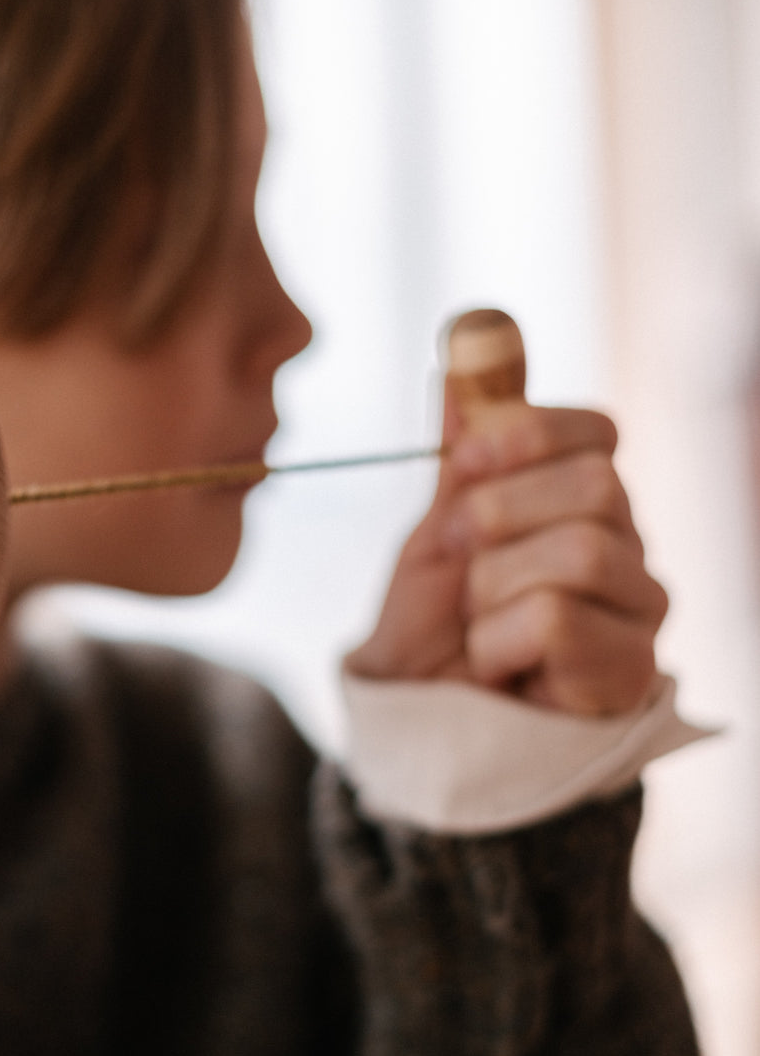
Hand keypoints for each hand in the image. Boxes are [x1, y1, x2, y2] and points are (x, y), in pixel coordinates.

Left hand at [348, 383, 667, 714]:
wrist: (417, 715)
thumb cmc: (433, 624)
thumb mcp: (436, 528)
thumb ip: (463, 450)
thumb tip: (469, 340)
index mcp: (582, 500)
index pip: (599, 432)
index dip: (529, 434)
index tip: (463, 461)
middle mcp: (628, 545)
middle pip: (600, 486)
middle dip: (500, 517)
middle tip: (461, 556)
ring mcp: (639, 609)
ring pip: (581, 553)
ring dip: (494, 588)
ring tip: (478, 622)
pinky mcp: (630, 670)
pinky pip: (560, 620)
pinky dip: (500, 642)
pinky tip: (499, 666)